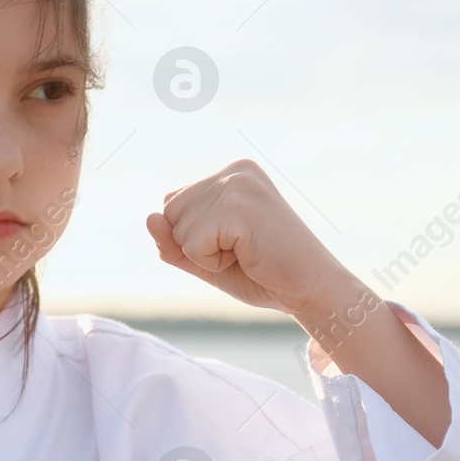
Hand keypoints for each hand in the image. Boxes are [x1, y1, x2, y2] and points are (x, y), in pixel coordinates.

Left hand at [145, 159, 358, 317]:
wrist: (310, 290)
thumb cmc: (262, 273)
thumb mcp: (205, 258)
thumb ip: (172, 241)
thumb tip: (149, 218)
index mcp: (232, 173)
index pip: (172, 204)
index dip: (193, 237)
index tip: (236, 243)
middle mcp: (235, 170)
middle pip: (169, 213)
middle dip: (196, 244)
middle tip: (242, 250)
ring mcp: (238, 184)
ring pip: (178, 229)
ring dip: (205, 255)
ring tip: (246, 252)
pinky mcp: (240, 207)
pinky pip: (192, 244)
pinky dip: (213, 263)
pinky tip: (248, 256)